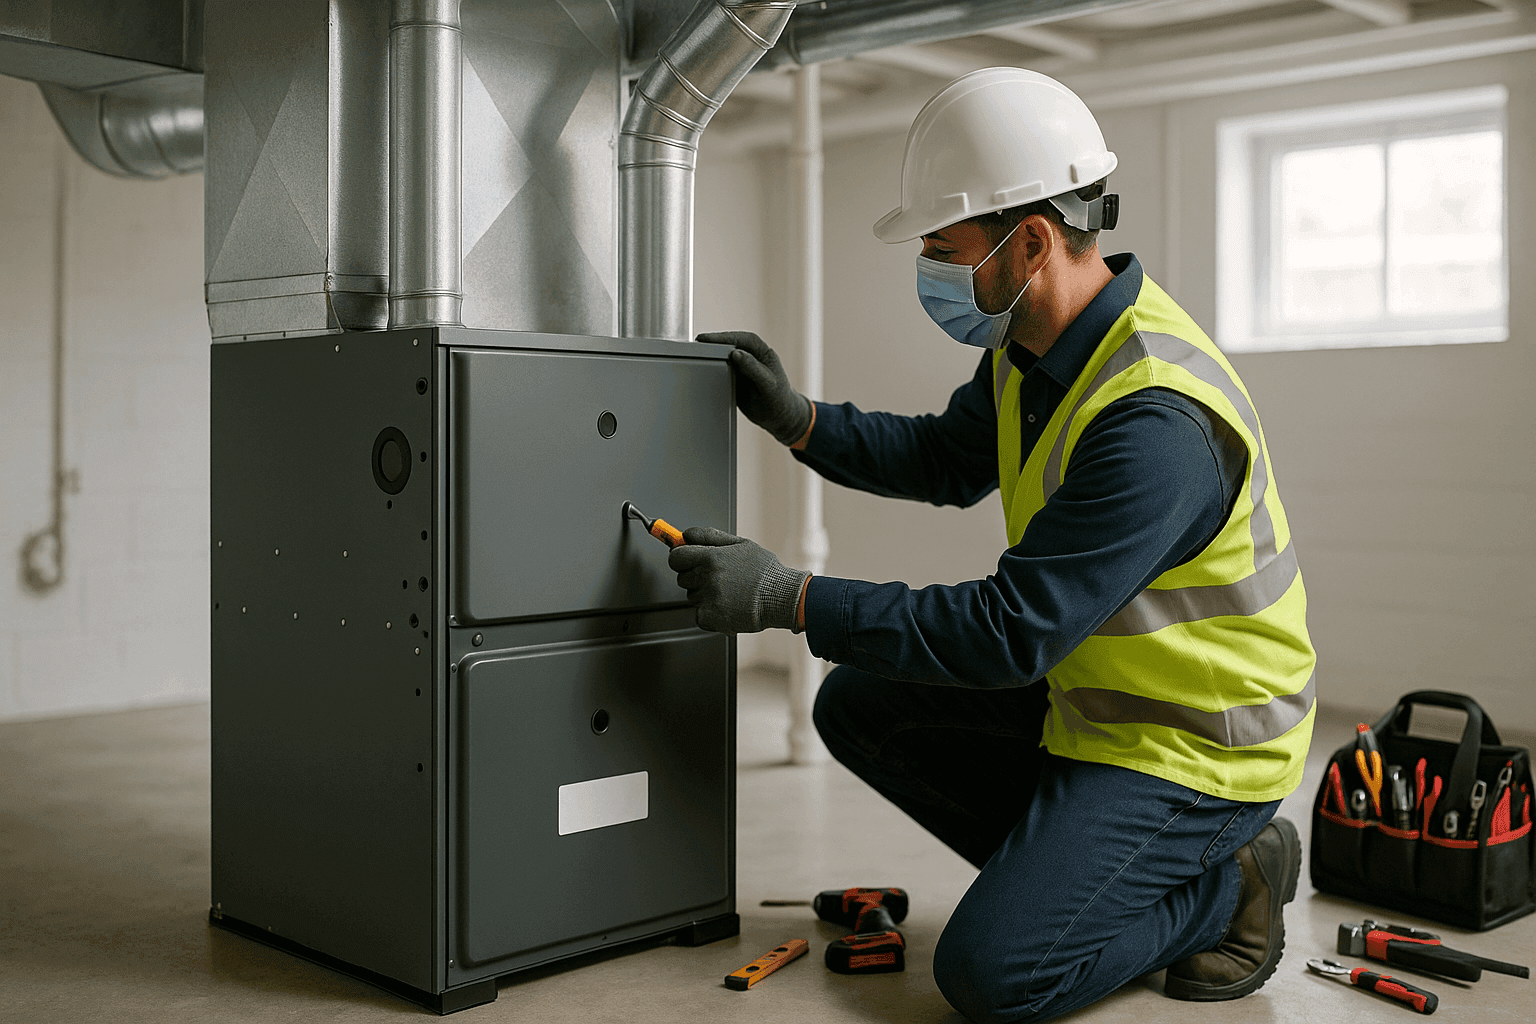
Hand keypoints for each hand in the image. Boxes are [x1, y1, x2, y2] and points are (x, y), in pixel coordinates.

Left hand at [668, 527, 809, 634]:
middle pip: (682, 578)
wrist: (781, 597)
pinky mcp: (712, 618)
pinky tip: (727, 607)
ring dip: (704, 596)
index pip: (675, 557)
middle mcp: (707, 577)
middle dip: (695, 577)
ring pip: (692, 597)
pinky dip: (710, 614)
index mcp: (711, 557)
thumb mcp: (740, 544)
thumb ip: (710, 537)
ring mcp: (708, 599)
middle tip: (718, 579)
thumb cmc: (764, 571)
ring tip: (728, 593)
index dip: (680, 559)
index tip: (687, 561)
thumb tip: (687, 534)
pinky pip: (699, 615)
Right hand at [698, 331, 812, 446]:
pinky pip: (722, 370)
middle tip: (696, 344)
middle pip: (730, 344)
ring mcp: (742, 367)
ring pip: (724, 356)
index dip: (723, 337)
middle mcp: (751, 357)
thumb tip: (736, 353)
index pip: (742, 339)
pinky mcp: (735, 379)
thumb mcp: (768, 384)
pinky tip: (701, 370)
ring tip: (695, 355)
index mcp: (763, 353)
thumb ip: (753, 369)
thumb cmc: (780, 400)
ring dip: (711, 355)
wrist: (779, 418)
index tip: (706, 339)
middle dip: (713, 343)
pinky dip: (711, 370)